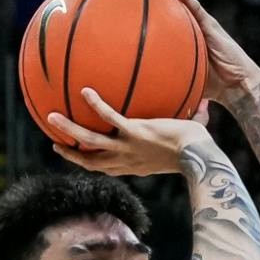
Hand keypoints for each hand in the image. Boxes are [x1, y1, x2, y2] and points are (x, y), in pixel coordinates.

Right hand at [49, 88, 213, 174]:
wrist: (198, 154)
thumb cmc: (197, 148)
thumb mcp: (190, 138)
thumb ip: (195, 120)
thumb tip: (207, 104)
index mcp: (135, 166)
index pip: (108, 168)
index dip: (91, 164)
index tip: (79, 157)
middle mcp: (127, 160)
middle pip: (91, 163)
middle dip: (71, 155)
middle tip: (55, 145)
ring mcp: (128, 147)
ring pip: (89, 143)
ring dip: (69, 131)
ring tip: (51, 117)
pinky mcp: (133, 133)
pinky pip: (109, 118)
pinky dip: (96, 106)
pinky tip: (85, 91)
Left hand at [134, 0, 259, 99]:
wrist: (238, 85)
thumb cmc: (214, 85)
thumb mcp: (186, 79)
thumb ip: (170, 77)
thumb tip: (147, 88)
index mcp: (185, 35)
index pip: (165, 14)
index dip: (150, 4)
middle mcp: (193, 24)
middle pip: (169, 0)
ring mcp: (202, 23)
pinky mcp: (212, 26)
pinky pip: (196, 9)